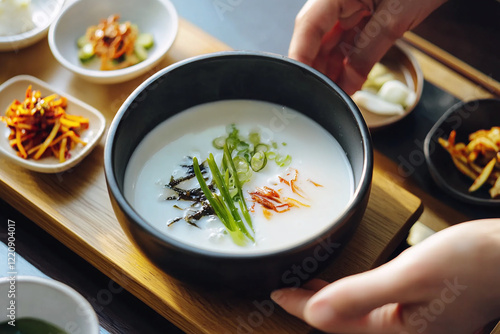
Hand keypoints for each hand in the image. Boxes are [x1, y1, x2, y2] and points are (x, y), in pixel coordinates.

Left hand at [271, 219, 499, 333]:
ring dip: (330, 299)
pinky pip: (375, 305)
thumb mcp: (408, 275)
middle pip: (343, 323)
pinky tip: (347, 283)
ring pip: (358, 314)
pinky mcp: (422, 309)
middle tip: (284, 289)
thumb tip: (314, 309)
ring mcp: (415, 324)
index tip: (275, 292)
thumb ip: (360, 294)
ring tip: (307, 285)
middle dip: (310, 306)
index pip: (332, 322)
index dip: (299, 306)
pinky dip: (354, 293)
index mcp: (396, 332)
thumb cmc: (469, 263)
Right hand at [289, 0, 446, 94]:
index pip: (308, 27)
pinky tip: (345, 83)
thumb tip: (347, 85)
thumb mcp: (394, 19)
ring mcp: (348, 8)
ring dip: (331, 70)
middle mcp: (336, 0)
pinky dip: (346, 63)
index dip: (300, 57)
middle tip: (319, 97)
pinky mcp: (361, 16)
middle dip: (316, 69)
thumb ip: (366, 54)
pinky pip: (346, 43)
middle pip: (314, 38)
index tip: (299, 83)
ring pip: (329, 44)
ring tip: (332, 95)